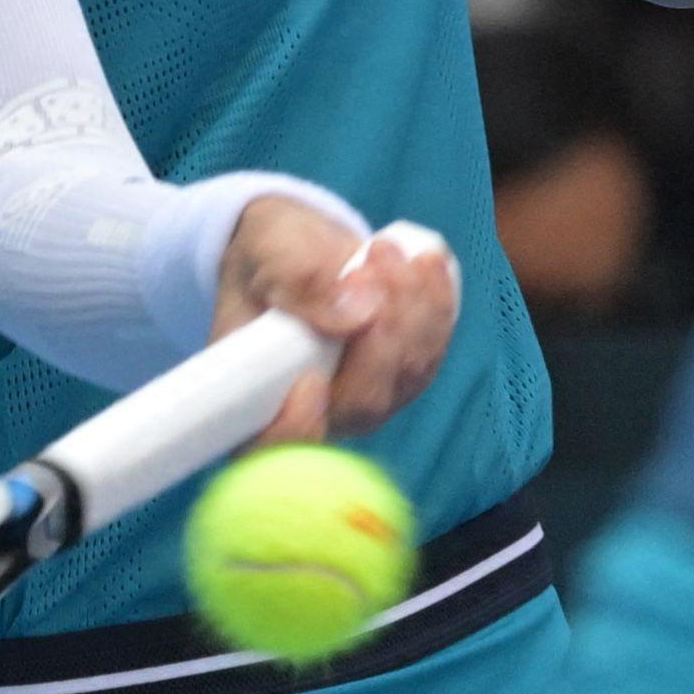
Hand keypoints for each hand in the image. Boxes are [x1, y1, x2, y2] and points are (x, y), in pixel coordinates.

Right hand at [214, 199, 461, 442]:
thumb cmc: (269, 259)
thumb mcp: (268, 255)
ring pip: (408, 373)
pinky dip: (434, 304)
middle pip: (364, 405)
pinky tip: (424, 261)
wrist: (298, 248)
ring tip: (383, 250)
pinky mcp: (403, 374)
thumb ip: (300, 284)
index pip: (274, 445)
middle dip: (380, 336)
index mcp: (259, 399)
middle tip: (367, 268)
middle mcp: (318, 413)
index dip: (296, 429)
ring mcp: (367, 398)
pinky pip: (431, 350)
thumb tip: (358, 315)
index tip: (308, 382)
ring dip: (410, 307)